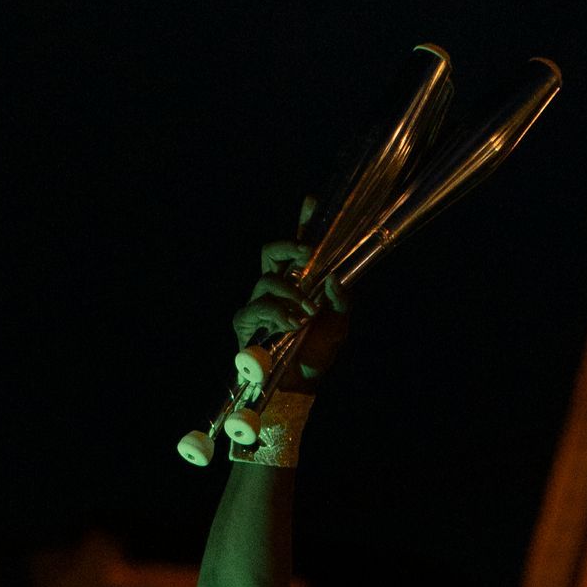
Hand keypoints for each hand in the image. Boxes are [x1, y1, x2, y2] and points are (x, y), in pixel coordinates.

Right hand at [231, 195, 349, 393]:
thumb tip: (332, 278)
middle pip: (272, 252)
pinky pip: (257, 307)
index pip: (299, 249)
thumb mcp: (338, 324)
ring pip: (267, 279)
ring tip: (306, 311)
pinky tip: (290, 324)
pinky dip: (276, 313)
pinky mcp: (246, 322)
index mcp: (299, 283)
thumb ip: (340, 300)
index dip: (303, 224)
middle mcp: (276, 288)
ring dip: (291, 292)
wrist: (301, 384)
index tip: (312, 202)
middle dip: (288, 246)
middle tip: (307, 254)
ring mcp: (258, 303)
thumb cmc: (317, 353)